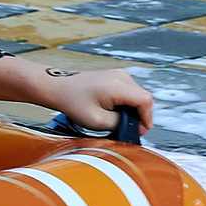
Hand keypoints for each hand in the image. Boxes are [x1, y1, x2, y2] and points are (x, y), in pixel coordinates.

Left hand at [39, 66, 154, 136]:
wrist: (59, 87)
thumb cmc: (73, 102)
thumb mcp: (97, 120)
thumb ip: (119, 124)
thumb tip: (134, 126)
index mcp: (117, 86)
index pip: (145, 100)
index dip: (147, 118)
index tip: (141, 131)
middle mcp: (121, 76)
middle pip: (143, 98)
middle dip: (139, 116)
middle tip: (129, 130)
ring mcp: (119, 74)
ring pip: (138, 96)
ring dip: (133, 110)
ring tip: (119, 121)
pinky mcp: (116, 76)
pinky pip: (130, 92)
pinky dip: (127, 104)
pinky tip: (116, 112)